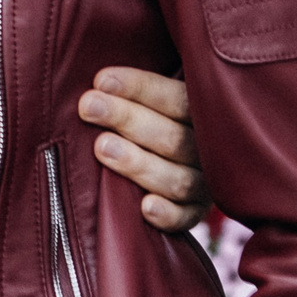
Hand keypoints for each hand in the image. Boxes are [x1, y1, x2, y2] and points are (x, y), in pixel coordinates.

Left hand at [79, 66, 211, 230]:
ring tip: (101, 147)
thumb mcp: (154, 99)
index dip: (139, 87)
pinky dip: (167, 214)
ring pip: (177, 179)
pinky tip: (144, 206)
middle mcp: (208, 149)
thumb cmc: (154, 119)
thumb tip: (98, 78)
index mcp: (202, 112)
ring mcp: (205, 184)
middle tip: (88, 107)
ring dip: (138, 163)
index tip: (101, 80)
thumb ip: (134, 90)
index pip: (176, 98)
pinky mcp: (194, 213)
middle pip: (173, 137)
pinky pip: (185, 218)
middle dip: (127, 118)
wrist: (175, 159)